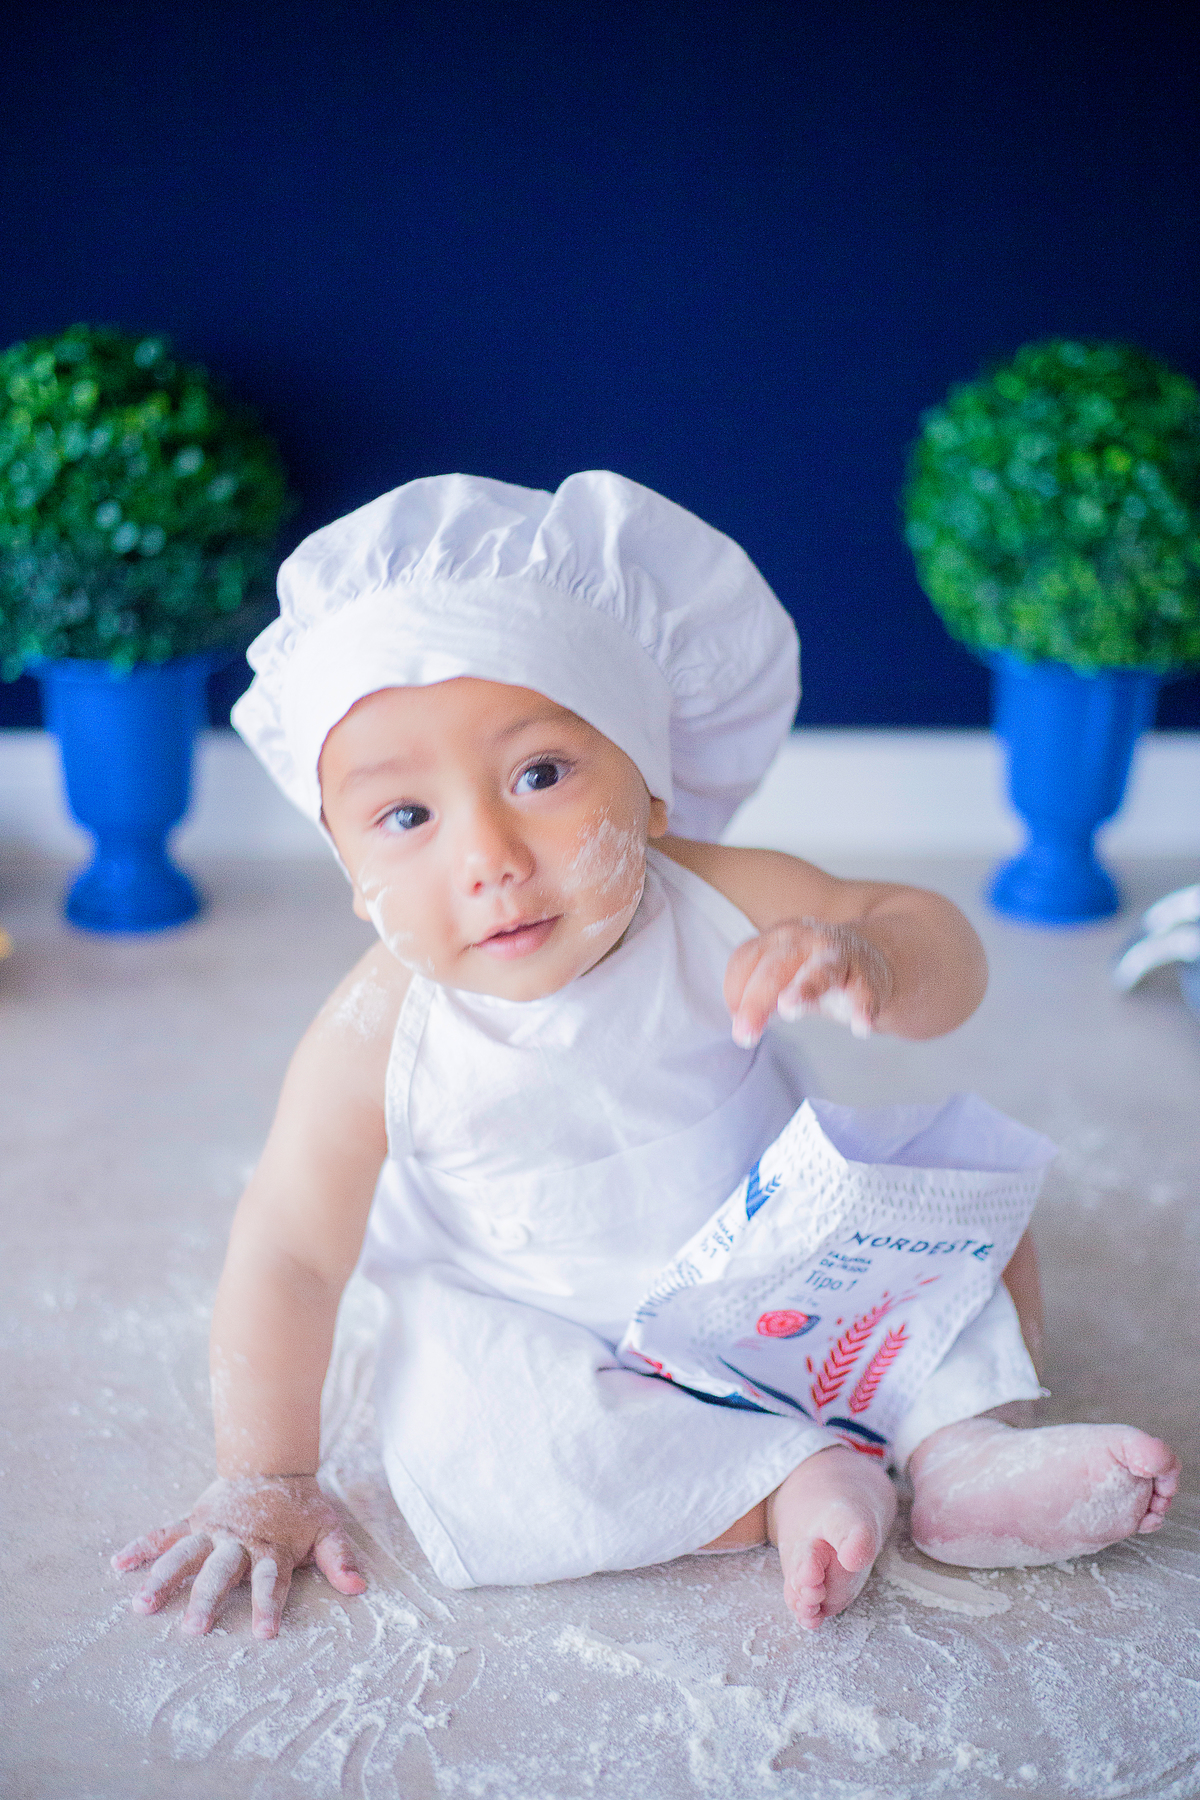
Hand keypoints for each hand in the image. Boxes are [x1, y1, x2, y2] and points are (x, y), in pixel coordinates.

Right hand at [111, 1474, 366, 1638]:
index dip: (269, 1606)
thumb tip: (359, 1588)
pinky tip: (119, 1564)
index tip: (264, 1634)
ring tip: (142, 1605)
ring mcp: (212, 1531)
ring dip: (164, 1579)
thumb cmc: (301, 1508)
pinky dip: (142, 1547)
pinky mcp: (194, 1521)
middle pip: (222, 1573)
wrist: (273, 1463)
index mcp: (272, 1548)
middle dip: (208, 1600)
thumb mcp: (327, 1530)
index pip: (272, 1582)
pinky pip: (164, 1534)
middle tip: (193, 1629)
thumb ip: (339, 1559)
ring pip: (185, 1556)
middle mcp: (239, 1542)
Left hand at [725, 917, 894, 1047]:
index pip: (746, 958)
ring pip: (820, 971)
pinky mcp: (868, 977)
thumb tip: (740, 1025)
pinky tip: (861, 1026)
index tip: (735, 1020)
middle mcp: (807, 940)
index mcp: (779, 938)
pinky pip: (864, 994)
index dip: (734, 990)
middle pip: (775, 968)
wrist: (874, 958)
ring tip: (789, 1007)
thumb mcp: (784, 975)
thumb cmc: (815, 970)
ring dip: (804, 988)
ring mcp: (840, 956)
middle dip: (756, 1002)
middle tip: (744, 1035)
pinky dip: (863, 1009)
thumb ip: (759, 996)